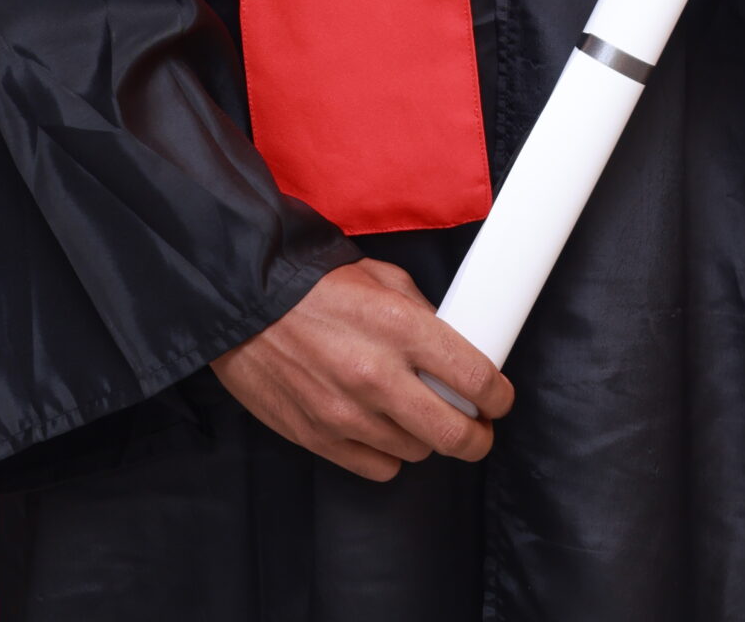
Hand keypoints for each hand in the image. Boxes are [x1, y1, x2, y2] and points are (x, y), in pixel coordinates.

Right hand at [211, 257, 513, 482]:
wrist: (243, 305)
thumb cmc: (313, 286)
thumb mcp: (380, 277)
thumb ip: (421, 312)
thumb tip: (453, 345)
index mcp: (400, 327)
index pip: (474, 376)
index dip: (499, 395)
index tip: (500, 398)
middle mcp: (378, 376)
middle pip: (454, 434)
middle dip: (477, 436)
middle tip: (479, 427)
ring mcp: (347, 414)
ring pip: (417, 452)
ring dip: (427, 439)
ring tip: (419, 416)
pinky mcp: (320, 438)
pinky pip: (378, 467)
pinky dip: (389, 452)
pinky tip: (383, 428)